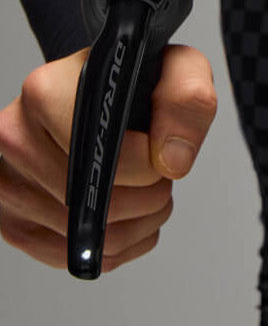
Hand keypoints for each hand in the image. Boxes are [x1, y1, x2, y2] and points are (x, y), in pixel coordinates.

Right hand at [0, 44, 216, 270]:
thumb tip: (171, 159)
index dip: (146, 164)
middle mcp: (16, 139)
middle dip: (146, 197)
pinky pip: (74, 258)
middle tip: (162, 175)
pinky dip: (115, 245)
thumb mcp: (177, 70)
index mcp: (45, 93)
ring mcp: (9, 185)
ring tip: (150, 191)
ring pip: (84, 237)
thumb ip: (187, 99)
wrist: (107, 96)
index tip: (161, 155)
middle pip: (91, 202)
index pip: (99, 154)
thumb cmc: (134, 82)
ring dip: (135, 224)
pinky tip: (131, 214)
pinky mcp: (15, 222)